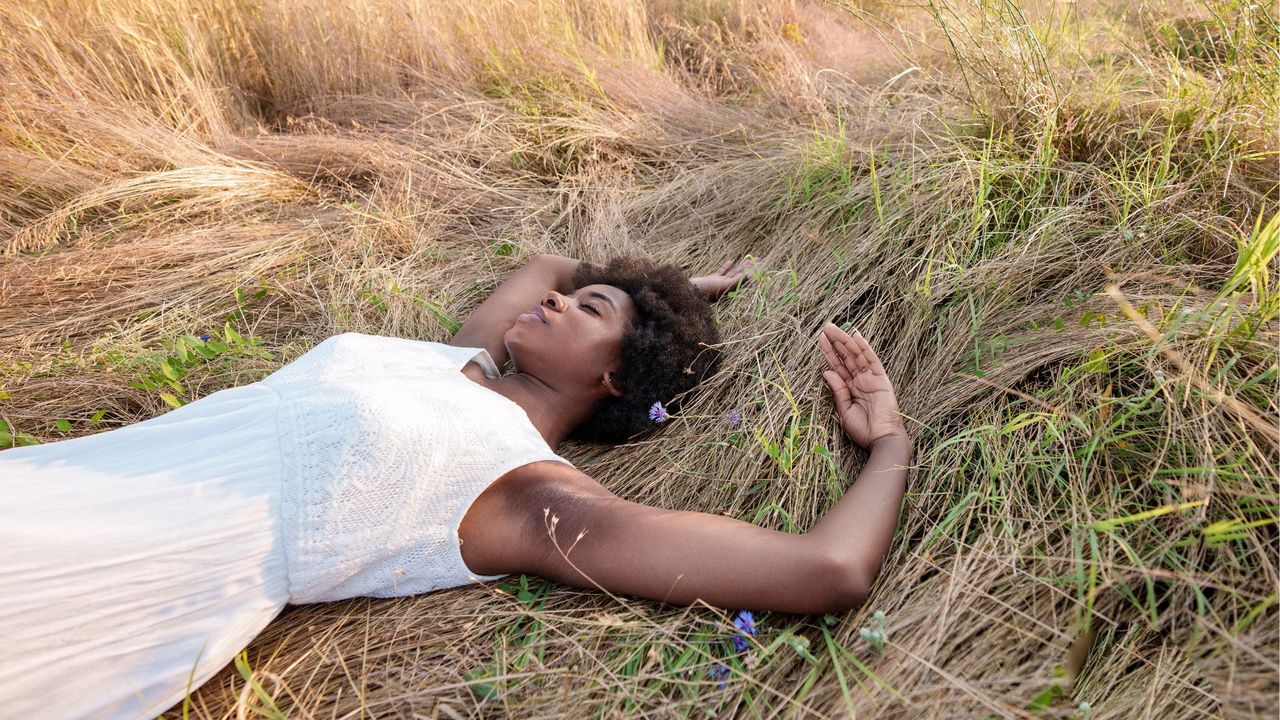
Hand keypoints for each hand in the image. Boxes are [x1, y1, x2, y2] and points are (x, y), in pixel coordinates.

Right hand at [690, 257, 754, 301]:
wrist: (687, 293)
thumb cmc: (705, 290)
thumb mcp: (723, 286)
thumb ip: (738, 281)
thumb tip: (753, 276)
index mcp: (732, 288)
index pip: (747, 278)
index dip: (756, 271)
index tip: (763, 264)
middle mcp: (727, 286)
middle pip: (742, 275)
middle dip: (751, 267)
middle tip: (759, 259)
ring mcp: (719, 283)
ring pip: (733, 273)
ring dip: (742, 266)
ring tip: (749, 259)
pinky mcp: (711, 280)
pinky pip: (721, 272)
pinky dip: (727, 267)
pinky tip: (731, 261)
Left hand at [818, 323, 905, 449]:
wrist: (880, 439)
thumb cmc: (863, 430)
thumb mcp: (844, 410)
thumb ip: (837, 390)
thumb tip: (826, 372)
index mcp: (850, 388)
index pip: (837, 366)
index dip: (829, 353)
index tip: (820, 339)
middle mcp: (860, 380)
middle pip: (845, 357)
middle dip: (835, 342)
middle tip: (825, 327)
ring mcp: (871, 378)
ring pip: (856, 355)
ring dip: (845, 341)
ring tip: (834, 329)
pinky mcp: (881, 379)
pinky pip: (872, 360)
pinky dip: (864, 348)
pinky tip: (856, 336)